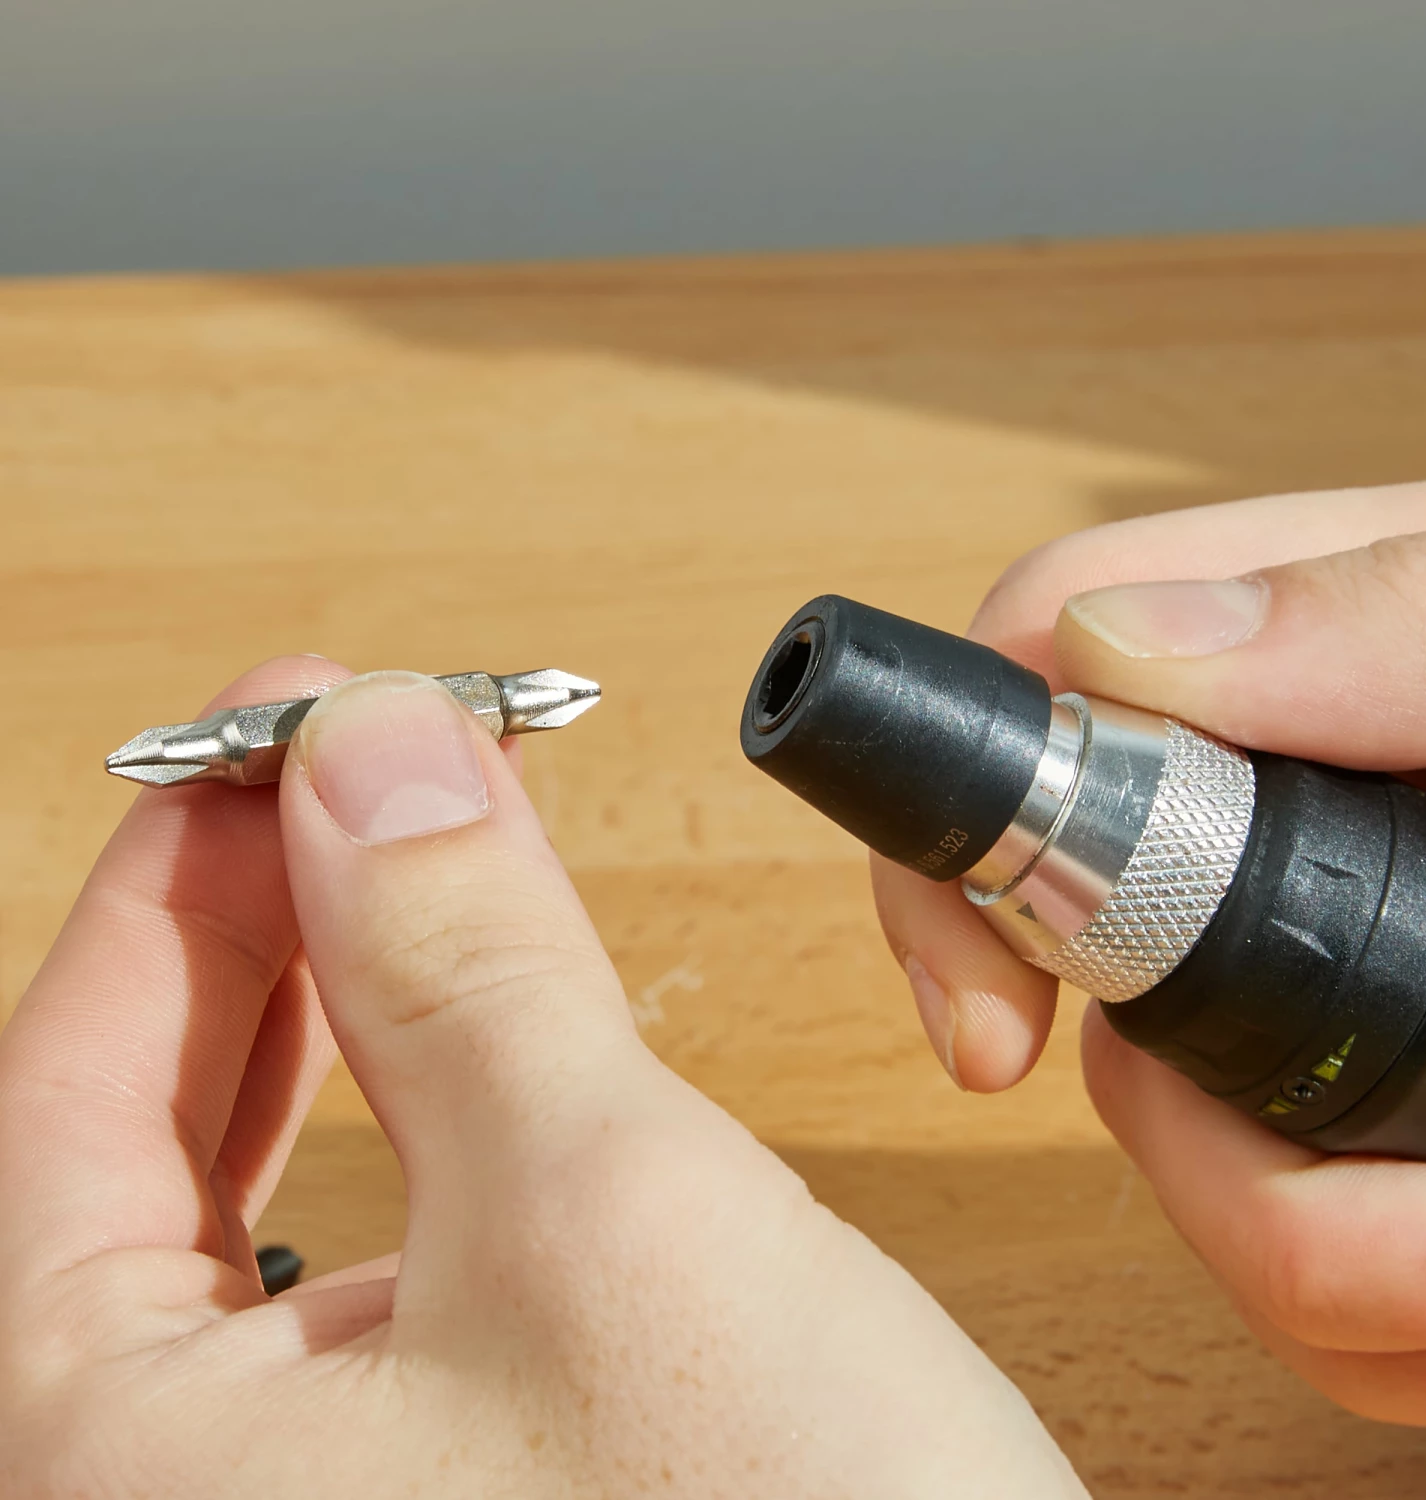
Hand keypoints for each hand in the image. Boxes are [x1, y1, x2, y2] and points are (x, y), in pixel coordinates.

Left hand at [0, 664, 1084, 1496]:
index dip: (184, 867)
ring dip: (339, 1006)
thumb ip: (463, 960)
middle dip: (265, 921)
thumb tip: (371, 745)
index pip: (66, 1082)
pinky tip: (467, 1049)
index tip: (279, 719)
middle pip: (140, 1133)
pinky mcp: (432, 1491)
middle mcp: (169, 1499)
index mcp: (106, 1467)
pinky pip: (372, 1259)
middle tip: (351, 771)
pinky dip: (418, 1118)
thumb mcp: (603, 1213)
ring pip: (260, 1188)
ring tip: (405, 868)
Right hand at [872, 476, 1425, 1436]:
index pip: (1024, 709)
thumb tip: (1113, 646)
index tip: (993, 1039)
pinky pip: (1305, 1241)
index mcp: (1295, 662)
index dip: (958, 866)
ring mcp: (1327, 971)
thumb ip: (1398, 612)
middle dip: (1224, 1169)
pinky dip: (1390, 1318)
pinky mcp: (1382, 1098)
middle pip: (1095, 994)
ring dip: (1337, 1277)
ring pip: (1193, 1146)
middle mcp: (1280, 824)